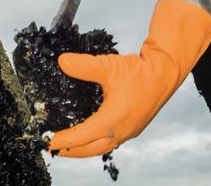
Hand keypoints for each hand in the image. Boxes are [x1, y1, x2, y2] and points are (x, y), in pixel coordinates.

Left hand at [48, 0, 210, 156]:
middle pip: (89, 149)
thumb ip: (84, 65)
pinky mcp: (133, 128)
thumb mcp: (108, 65)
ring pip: (100, 147)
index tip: (46, 141)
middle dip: (69, 150)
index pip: (81, 136)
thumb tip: (62, 61)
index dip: (61, 139)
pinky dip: (95, 142)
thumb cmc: (140, 71)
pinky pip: (110, 142)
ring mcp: (129, 131)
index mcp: (113, 119)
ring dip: (82, 149)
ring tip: (67, 146)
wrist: (165, 72)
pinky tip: (89, 136)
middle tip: (51, 147)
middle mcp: (121, 130)